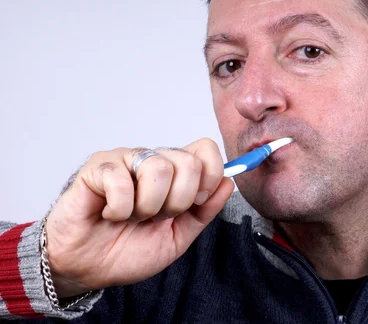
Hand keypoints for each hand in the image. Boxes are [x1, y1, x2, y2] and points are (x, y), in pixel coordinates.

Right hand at [44, 138, 234, 297]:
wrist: (87, 269)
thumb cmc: (128, 250)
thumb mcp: (178, 237)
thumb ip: (205, 211)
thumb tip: (229, 182)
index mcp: (175, 173)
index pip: (206, 148)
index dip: (210, 175)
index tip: (197, 201)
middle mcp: (152, 160)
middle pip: (188, 162)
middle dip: (178, 202)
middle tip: (155, 217)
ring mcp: (125, 160)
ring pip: (159, 169)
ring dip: (147, 207)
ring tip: (132, 216)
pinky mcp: (98, 167)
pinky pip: (122, 181)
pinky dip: (119, 209)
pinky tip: (109, 214)